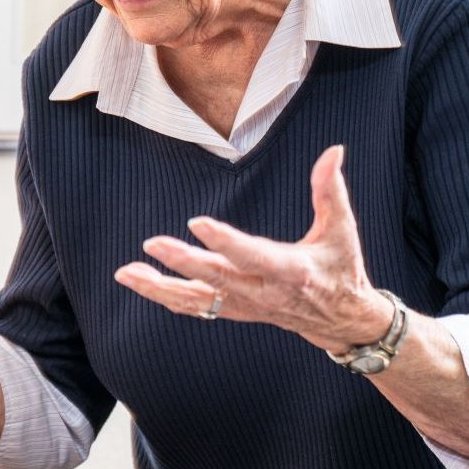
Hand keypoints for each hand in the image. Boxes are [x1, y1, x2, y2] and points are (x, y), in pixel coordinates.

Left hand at [114, 145, 390, 352]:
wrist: (339, 318)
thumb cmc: (340, 267)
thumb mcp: (342, 230)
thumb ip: (330, 190)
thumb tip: (334, 150)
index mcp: (291, 270)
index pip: (253, 256)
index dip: (225, 241)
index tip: (197, 222)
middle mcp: (264, 292)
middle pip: (217, 278)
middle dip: (183, 262)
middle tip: (151, 243)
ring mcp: (245, 305)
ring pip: (197, 300)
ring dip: (160, 287)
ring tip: (125, 273)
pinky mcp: (234, 311)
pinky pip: (195, 307)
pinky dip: (165, 296)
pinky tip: (138, 281)